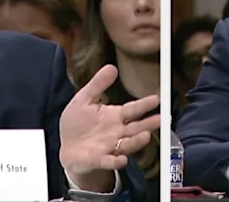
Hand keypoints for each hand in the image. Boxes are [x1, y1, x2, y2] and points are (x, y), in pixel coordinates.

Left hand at [59, 65, 160, 192]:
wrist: (66, 147)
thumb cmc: (77, 123)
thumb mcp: (84, 99)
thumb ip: (98, 85)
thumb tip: (112, 67)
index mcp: (114, 116)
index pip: (133, 110)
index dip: (144, 105)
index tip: (157, 99)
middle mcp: (117, 132)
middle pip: (136, 128)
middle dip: (149, 124)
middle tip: (162, 119)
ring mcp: (110, 147)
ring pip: (127, 144)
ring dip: (136, 141)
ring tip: (146, 136)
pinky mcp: (99, 159)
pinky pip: (109, 161)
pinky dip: (116, 161)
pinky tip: (122, 159)